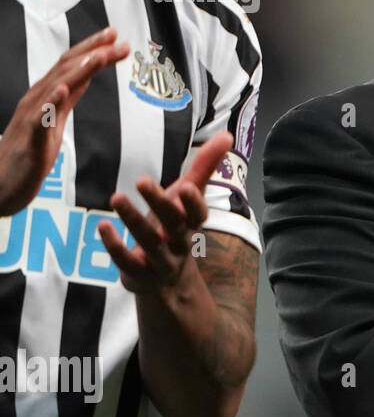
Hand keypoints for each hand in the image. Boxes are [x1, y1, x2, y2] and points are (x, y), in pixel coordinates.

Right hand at [0, 27, 128, 215]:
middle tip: (116, 38)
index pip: (71, 66)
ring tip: (97, 56)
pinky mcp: (29, 141)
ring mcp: (31, 119)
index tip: (116, 36)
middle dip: (92, 51)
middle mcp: (37, 101)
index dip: (92, 49)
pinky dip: (51, 103)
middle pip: (66, 69)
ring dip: (77, 71)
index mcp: (46, 96)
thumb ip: (68, 99)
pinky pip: (39, 119)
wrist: (1, 184)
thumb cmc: (29, 151)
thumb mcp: (55, 119)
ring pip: (55, 88)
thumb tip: (84, 78)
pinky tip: (63, 91)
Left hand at [98, 132, 233, 295]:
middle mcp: (179, 242)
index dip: (193, 203)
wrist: (167, 281)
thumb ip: (204, 166)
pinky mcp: (138, 273)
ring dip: (133, 219)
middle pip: (172, 224)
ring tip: (117, 197)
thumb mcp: (187, 198)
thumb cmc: (174, 227)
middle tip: (142, 180)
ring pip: (148, 241)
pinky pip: (127, 261)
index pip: (198, 214)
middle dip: (159, 203)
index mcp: (191, 223)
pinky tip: (103, 226)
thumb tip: (227, 135)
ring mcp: (160, 260)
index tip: (186, 186)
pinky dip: (115, 245)